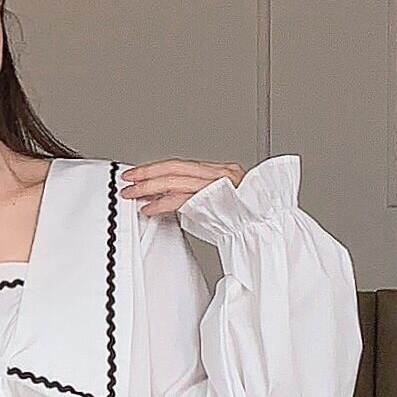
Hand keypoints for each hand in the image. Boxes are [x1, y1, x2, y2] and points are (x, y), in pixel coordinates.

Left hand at [119, 159, 245, 217]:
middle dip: (148, 174)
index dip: (158, 168)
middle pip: (175, 167)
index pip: (182, 165)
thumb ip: (198, 201)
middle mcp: (221, 173)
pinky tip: (148, 208)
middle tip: (128, 180)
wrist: (268, 231)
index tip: (140, 173)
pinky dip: (162, 203)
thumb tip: (169, 203)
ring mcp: (219, 184)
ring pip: (176, 179)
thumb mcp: (220, 208)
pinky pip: (182, 198)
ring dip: (149, 187)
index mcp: (223, 172)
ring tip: (132, 193)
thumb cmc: (247, 226)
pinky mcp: (216, 199)